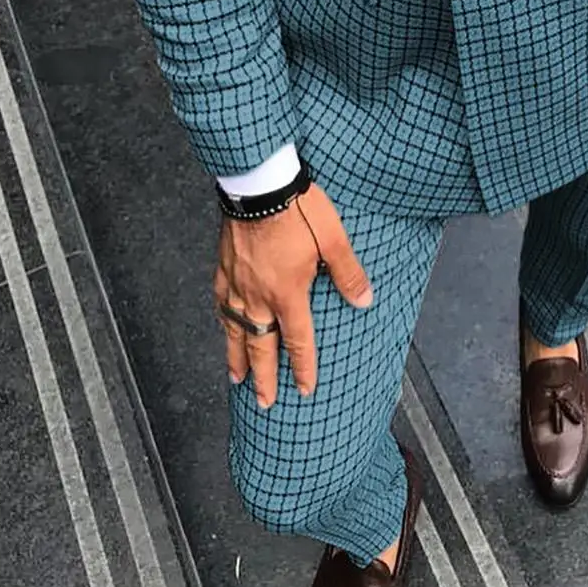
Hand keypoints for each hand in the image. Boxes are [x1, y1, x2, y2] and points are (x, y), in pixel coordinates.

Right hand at [214, 182, 371, 408]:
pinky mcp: (224, 267)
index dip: (302, 368)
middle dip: (264, 377)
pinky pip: (222, 304)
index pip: (298, 341)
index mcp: (288, 293)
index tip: (304, 389)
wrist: (259, 184)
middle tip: (264, 402)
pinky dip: (224, 322)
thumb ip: (348, 273)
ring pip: (236, 331)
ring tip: (238, 378)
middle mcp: (259, 295)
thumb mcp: (333, 239)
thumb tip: (364, 300)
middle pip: (261, 346)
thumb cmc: (298, 208)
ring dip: (237, 357)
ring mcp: (238, 283)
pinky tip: (225, 326)